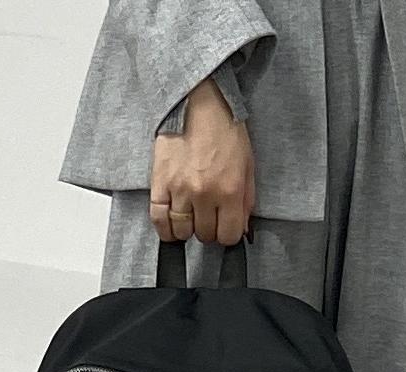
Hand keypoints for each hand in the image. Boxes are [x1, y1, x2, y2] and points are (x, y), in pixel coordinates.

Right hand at [149, 77, 254, 245]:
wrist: (198, 101)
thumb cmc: (224, 128)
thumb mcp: (247, 165)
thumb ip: (246, 200)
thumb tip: (241, 227)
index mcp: (230, 190)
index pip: (229, 236)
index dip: (228, 234)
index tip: (225, 226)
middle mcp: (205, 194)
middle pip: (205, 235)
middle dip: (209, 229)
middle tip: (208, 215)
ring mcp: (180, 190)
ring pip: (182, 231)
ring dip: (187, 228)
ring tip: (190, 216)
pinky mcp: (159, 183)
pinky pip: (158, 219)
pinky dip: (165, 228)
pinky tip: (171, 224)